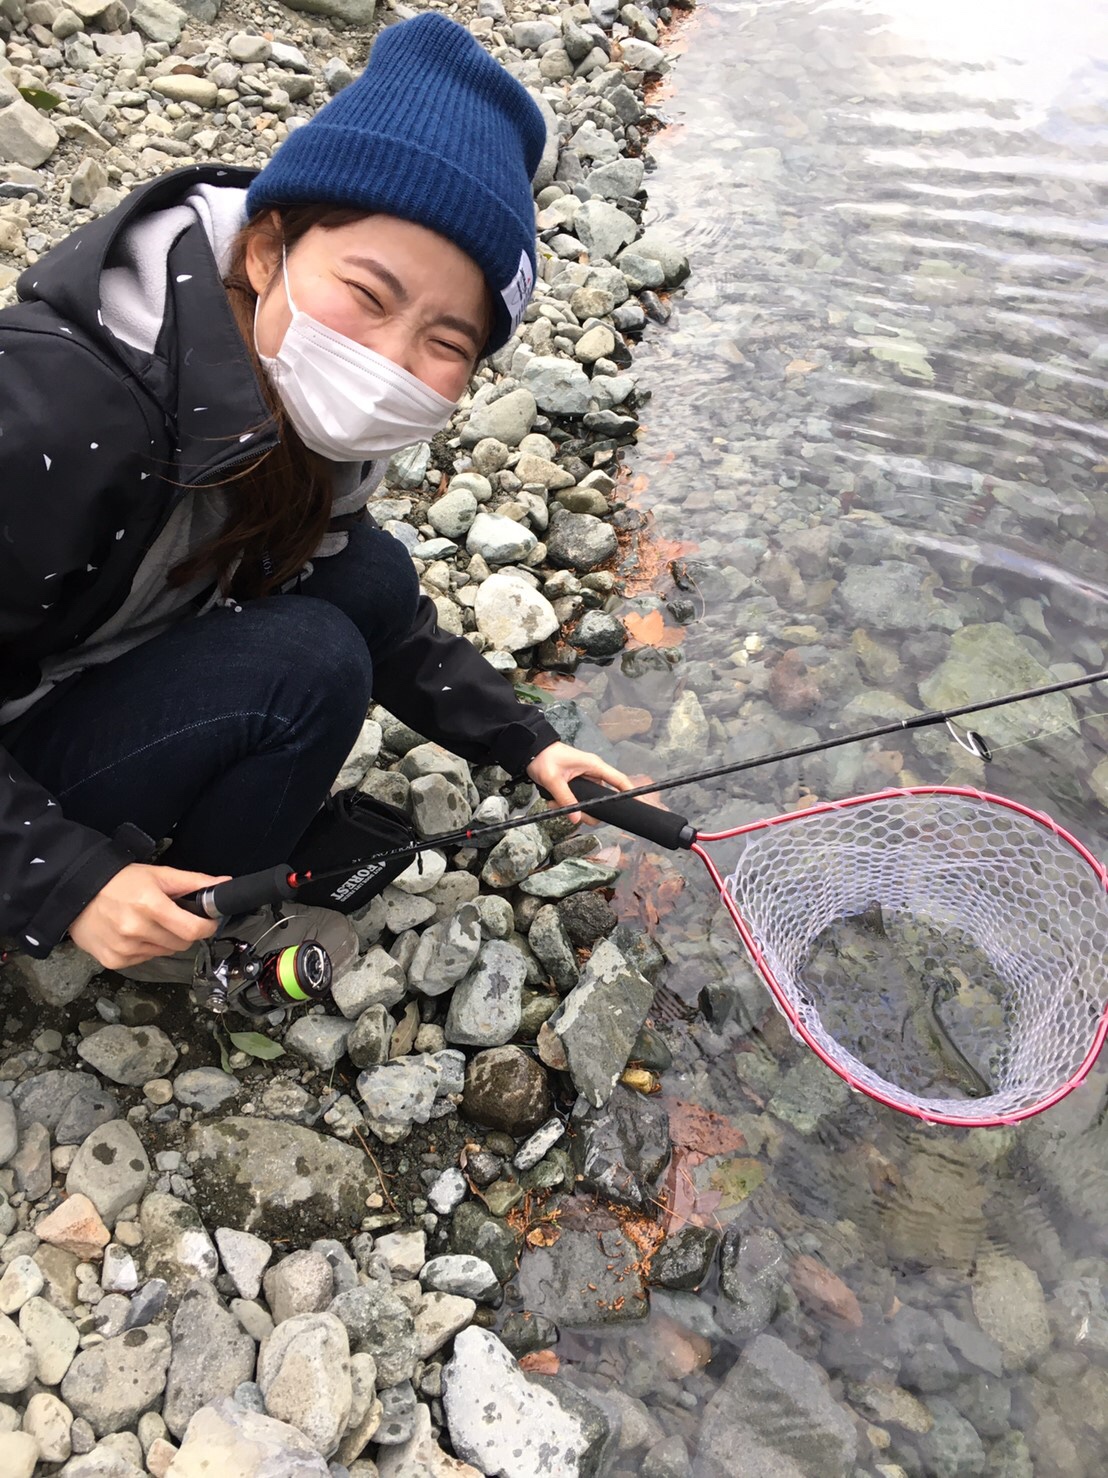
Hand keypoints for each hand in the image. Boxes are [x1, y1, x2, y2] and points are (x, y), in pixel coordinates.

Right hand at [68, 863, 231, 971]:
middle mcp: (136, 930)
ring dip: (164, 940)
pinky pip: (144, 959)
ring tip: (147, 922)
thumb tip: (224, 884)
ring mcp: (124, 948)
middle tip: (171, 917)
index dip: (206, 926)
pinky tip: (132, 933)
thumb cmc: (119, 881)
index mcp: (150, 906)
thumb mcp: (158, 874)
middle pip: (182, 943)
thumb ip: (193, 881)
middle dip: (184, 931)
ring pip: (164, 952)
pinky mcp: (114, 961)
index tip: (206, 921)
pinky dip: (145, 949)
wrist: (76, 893)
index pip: (193, 930)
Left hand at [526, 741, 632, 823]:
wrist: (531, 752)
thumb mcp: (553, 780)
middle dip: (588, 810)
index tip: (637, 806)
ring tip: (555, 802)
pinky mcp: (577, 784)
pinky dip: (565, 803)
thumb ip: (566, 799)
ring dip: (572, 807)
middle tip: (574, 814)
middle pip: (603, 798)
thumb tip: (577, 818)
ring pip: (588, 802)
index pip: (619, 780)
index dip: (630, 792)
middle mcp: (593, 773)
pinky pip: (577, 800)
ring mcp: (586, 779)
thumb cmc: (544, 758)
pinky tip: (552, 800)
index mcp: (594, 766)